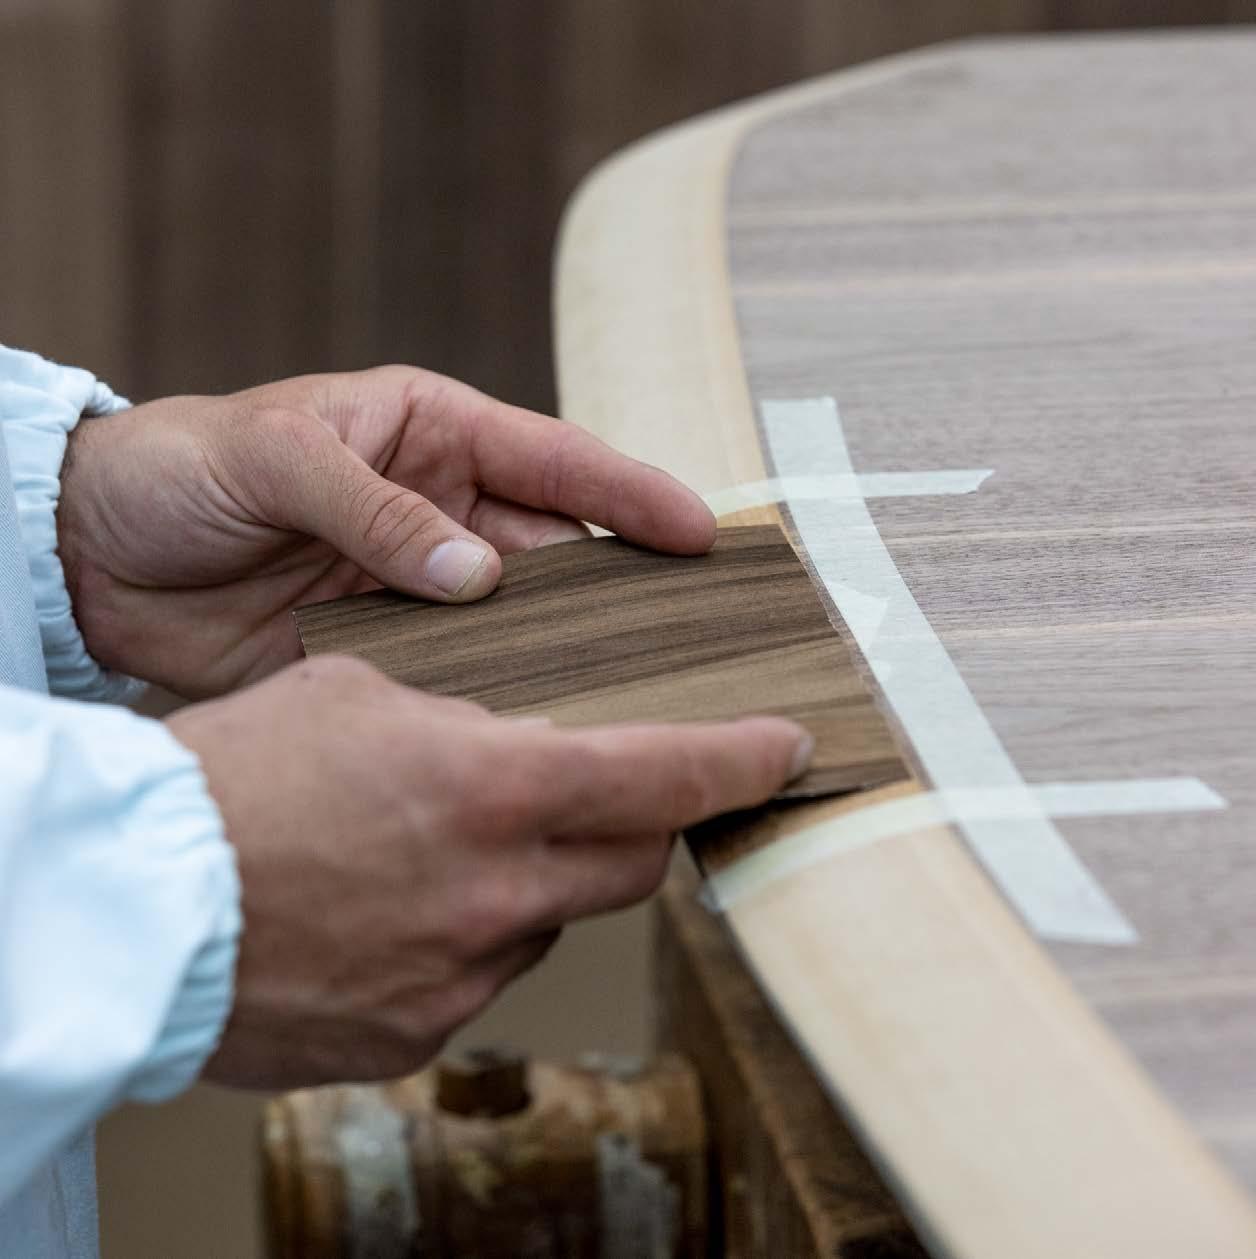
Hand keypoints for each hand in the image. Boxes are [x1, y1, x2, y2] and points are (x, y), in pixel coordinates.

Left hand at [59, 366, 715, 697]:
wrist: (90, 556)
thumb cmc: (178, 468)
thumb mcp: (272, 457)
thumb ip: (374, 508)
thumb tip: (472, 573)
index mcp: (431, 437)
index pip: (556, 463)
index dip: (633, 496)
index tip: (700, 533)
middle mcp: (442, 513)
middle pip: (561, 553)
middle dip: (629, 587)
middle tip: (699, 631)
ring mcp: (420, 586)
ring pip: (525, 622)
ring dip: (574, 652)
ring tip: (643, 689)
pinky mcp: (388, 649)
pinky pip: (464, 673)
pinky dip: (503, 697)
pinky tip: (543, 726)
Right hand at [169, 655, 811, 1088]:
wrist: (130, 903)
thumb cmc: (232, 781)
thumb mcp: (359, 697)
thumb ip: (461, 721)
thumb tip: (512, 743)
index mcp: (492, 789)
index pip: (663, 774)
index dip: (740, 759)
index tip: (786, 748)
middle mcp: (497, 892)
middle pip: (634, 861)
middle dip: (643, 824)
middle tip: (614, 794)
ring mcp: (462, 975)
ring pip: (553, 921)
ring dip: (534, 880)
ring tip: (449, 848)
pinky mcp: (418, 1034)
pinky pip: (482, 976)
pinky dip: (472, 935)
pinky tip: (403, 909)